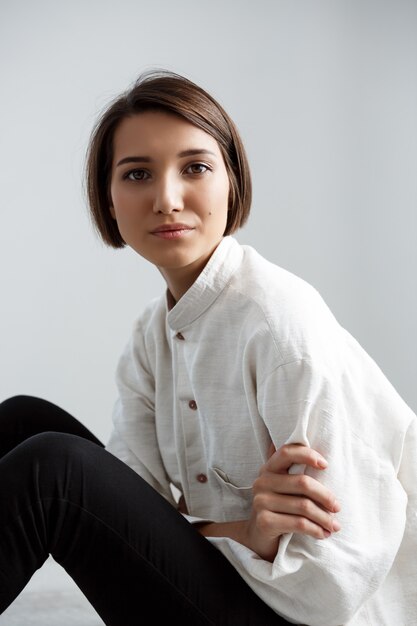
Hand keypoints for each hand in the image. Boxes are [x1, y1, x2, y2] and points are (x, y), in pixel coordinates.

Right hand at [244, 443, 340, 560]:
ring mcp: (261, 501)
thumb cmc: (280, 508)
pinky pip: (299, 523)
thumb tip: (323, 461)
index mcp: (269, 468)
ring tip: (334, 525)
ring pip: (304, 506)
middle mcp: (262, 482)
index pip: (287, 452)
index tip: (326, 465)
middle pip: (302, 483)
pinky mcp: (265, 521)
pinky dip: (316, 529)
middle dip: (325, 496)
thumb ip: (296, 473)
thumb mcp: (285, 487)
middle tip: (337, 507)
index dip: (307, 455)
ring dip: (324, 518)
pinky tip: (323, 533)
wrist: (259, 535)